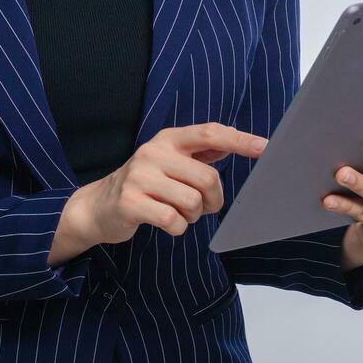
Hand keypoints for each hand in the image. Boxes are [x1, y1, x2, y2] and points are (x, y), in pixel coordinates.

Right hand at [68, 123, 267, 247]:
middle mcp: (153, 153)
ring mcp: (140, 177)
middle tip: (203, 208)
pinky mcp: (131, 203)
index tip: (265, 147)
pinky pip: (173, 221)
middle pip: (207, 178)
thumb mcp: (168, 161)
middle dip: (213, 200)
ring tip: (179, 214)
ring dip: (193, 216)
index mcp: (168, 139)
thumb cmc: (143, 184)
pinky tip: (165, 223)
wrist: (98, 206)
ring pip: (193, 202)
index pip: (209, 133)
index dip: (239, 140)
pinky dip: (177, 228)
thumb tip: (230, 143)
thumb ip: (197, 153)